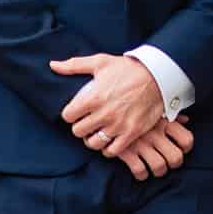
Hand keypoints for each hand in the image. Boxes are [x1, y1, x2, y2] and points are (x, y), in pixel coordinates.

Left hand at [53, 54, 167, 158]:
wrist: (159, 76)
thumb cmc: (128, 69)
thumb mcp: (100, 62)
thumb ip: (74, 65)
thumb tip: (53, 65)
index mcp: (93, 97)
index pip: (68, 116)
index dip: (70, 114)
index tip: (76, 112)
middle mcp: (104, 113)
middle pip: (78, 131)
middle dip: (80, 127)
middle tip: (87, 122)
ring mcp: (118, 125)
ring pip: (93, 143)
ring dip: (92, 139)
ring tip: (97, 132)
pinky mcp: (132, 132)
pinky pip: (112, 151)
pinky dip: (108, 148)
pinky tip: (109, 140)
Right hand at [114, 115, 194, 180]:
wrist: (104, 108)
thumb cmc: (132, 107)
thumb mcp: (152, 108)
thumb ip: (170, 115)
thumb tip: (186, 120)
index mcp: (164, 122)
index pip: (186, 139)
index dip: (187, 148)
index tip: (182, 150)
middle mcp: (155, 133)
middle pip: (176, 157)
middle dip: (174, 164)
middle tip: (170, 164)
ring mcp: (141, 143)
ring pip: (159, 166)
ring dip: (159, 171)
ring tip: (156, 169)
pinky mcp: (125, 151)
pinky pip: (139, 170)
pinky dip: (142, 174)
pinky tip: (141, 172)